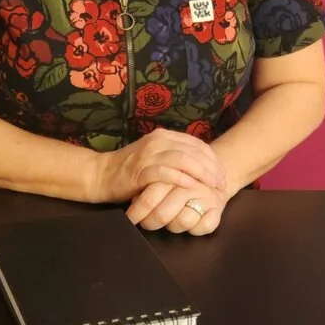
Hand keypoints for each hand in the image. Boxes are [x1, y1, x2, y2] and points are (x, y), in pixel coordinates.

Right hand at [95, 128, 228, 203]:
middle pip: (193, 151)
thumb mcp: (155, 156)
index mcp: (163, 136)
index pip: (196, 144)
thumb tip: (200, 164)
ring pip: (183, 160)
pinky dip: (182, 180)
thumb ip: (174, 155)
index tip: (222, 174)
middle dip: (212, 168)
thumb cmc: (131, 169)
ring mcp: (148, 155)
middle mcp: (157, 141)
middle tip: (222, 183)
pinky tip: (192, 188)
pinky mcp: (140, 171)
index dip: (213, 159)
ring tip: (213, 186)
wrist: (102, 174)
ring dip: (202, 174)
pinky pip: (166, 173)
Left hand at [126, 180, 224, 235]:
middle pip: (164, 214)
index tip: (130, 218)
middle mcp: (190, 184)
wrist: (218, 168)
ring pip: (182, 222)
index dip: (137, 211)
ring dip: (173, 226)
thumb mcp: (165, 173)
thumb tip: (131, 197)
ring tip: (170, 220)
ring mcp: (206, 196)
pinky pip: (204, 226)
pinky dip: (196, 228)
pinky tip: (192, 222)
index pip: (150, 197)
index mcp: (173, 173)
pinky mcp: (218, 207)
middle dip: (150, 222)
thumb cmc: (183, 175)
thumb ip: (148, 183)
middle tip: (145, 223)